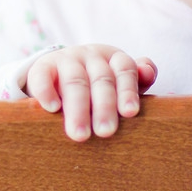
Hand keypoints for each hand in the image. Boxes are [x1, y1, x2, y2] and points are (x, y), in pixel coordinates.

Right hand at [25, 44, 157, 141]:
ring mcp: (67, 59)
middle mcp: (91, 56)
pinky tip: (52, 109)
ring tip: (80, 135)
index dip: (128, 90)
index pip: (125, 70)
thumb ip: (137, 80)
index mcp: (114, 59)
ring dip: (78, 108)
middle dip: (104, 106)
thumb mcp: (118, 84)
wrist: (59, 75)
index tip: (130, 113)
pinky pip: (43, 76)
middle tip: (106, 132)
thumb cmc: (98, 87)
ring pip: (74, 81)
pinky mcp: (43, 67)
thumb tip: (149, 73)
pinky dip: (47, 91)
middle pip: (101, 79)